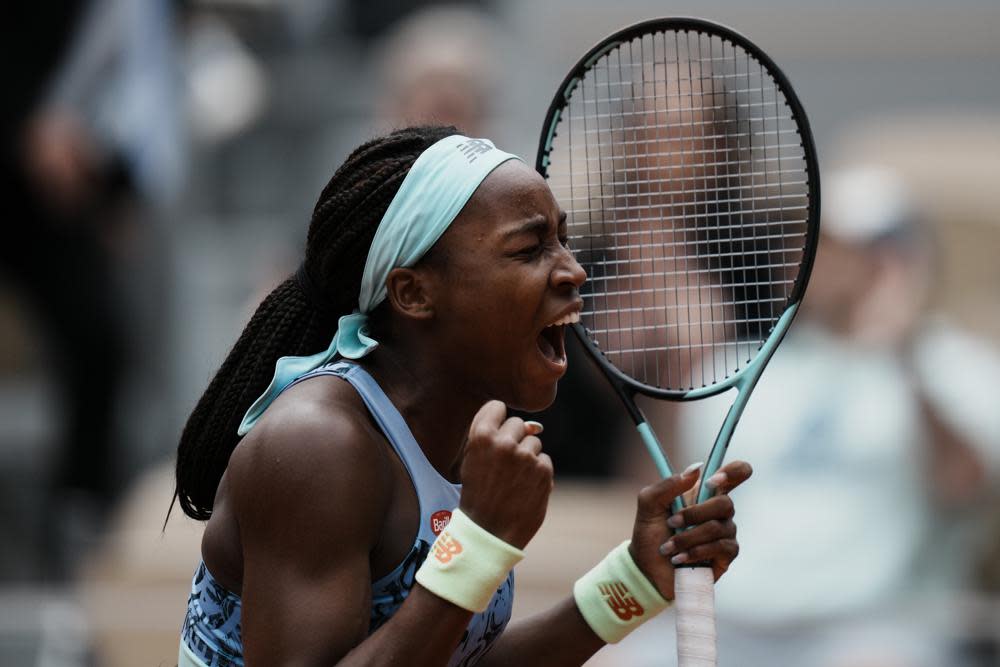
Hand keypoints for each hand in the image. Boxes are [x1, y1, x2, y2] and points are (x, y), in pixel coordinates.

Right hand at [458, 401, 553, 548]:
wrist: (489, 532)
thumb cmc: (478, 494)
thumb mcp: (472, 461)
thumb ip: (494, 436)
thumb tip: (534, 426)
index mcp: (481, 436)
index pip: (497, 407)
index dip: (497, 421)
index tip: (495, 435)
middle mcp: (504, 442)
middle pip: (518, 424)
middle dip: (513, 440)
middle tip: (504, 465)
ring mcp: (526, 456)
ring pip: (534, 442)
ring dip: (527, 457)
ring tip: (513, 480)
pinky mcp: (543, 470)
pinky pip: (544, 460)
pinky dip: (538, 473)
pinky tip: (524, 488)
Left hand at [628, 460, 751, 599]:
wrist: (647, 569)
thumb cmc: (650, 534)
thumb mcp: (649, 505)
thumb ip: (668, 485)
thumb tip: (695, 469)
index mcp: (703, 492)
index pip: (735, 472)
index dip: (733, 471)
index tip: (712, 481)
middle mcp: (718, 510)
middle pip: (726, 503)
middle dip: (694, 514)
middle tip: (671, 523)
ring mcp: (725, 532)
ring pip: (718, 527)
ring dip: (687, 537)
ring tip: (668, 547)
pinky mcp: (726, 555)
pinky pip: (720, 547)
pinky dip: (695, 552)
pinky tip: (679, 558)